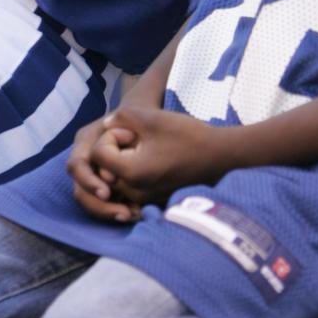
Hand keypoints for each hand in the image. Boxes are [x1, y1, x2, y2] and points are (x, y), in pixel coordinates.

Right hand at [66, 118, 140, 223]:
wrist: (141, 116)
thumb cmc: (136, 114)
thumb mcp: (129, 117)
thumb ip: (122, 132)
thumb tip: (117, 166)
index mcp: (84, 141)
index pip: (76, 166)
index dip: (88, 181)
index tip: (107, 193)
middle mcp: (84, 159)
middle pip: (79, 190)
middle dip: (99, 206)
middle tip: (123, 214)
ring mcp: (92, 173)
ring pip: (90, 200)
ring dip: (108, 212)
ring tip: (131, 216)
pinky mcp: (103, 184)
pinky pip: (102, 203)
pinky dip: (115, 210)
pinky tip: (134, 213)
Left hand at [90, 106, 224, 207]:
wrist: (219, 156)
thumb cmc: (187, 135)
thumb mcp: (152, 118)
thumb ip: (122, 117)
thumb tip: (105, 125)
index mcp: (131, 172)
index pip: (98, 155)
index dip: (111, 136)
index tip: (133, 131)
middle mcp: (134, 192)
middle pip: (103, 169)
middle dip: (114, 150)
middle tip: (138, 138)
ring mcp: (144, 199)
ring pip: (115, 179)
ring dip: (122, 161)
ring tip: (144, 148)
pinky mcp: (153, 200)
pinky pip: (129, 188)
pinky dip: (131, 173)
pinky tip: (150, 159)